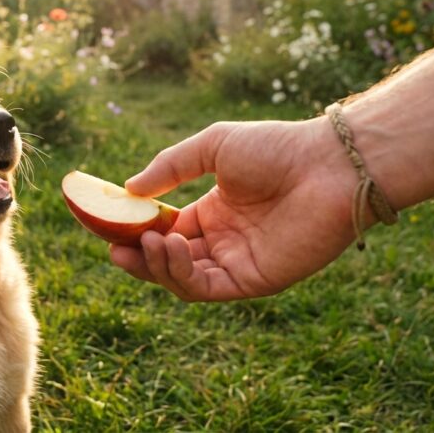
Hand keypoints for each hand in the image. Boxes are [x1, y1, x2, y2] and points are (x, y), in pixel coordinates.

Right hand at [110, 117, 365, 300]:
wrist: (327, 165)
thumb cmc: (276, 148)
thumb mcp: (213, 147)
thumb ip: (170, 168)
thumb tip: (127, 189)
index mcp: (213, 212)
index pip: (164, 231)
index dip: (134, 231)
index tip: (105, 225)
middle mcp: (223, 241)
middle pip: (168, 260)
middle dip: (137, 256)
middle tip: (112, 248)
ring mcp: (237, 262)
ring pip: (182, 278)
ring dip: (155, 265)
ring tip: (142, 242)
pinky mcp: (253, 280)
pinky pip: (206, 287)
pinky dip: (180, 273)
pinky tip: (166, 247)